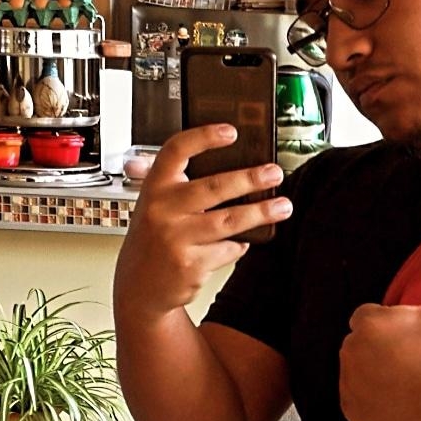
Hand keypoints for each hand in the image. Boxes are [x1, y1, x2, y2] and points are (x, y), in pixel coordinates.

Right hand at [114, 125, 291, 319]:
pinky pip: (228, 249)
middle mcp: (162, 210)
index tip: (231, 132)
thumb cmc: (152, 242)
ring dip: (260, 212)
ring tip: (282, 206)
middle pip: (215, 187)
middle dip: (250, 179)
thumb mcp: (155, 207)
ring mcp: (175, 238)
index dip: (204, 137)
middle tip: (274, 174)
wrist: (138, 288)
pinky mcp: (190, 265)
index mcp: (154, 188)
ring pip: (229, 220)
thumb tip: (233, 172)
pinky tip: (240, 242)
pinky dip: (239, 245)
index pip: (176, 151)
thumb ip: (180, 188)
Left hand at [338, 299, 420, 420]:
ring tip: (401, 384)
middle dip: (374, 348)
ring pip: (355, 371)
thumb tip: (418, 300)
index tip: (400, 335)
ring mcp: (347, 382)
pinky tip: (394, 401)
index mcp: (367, 323)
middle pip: (357, 343)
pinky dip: (369, 399)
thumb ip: (420, 302)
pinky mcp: (350, 409)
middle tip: (403, 360)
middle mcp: (349, 350)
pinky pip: (356, 399)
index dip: (384, 323)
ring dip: (370, 374)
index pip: (366, 314)